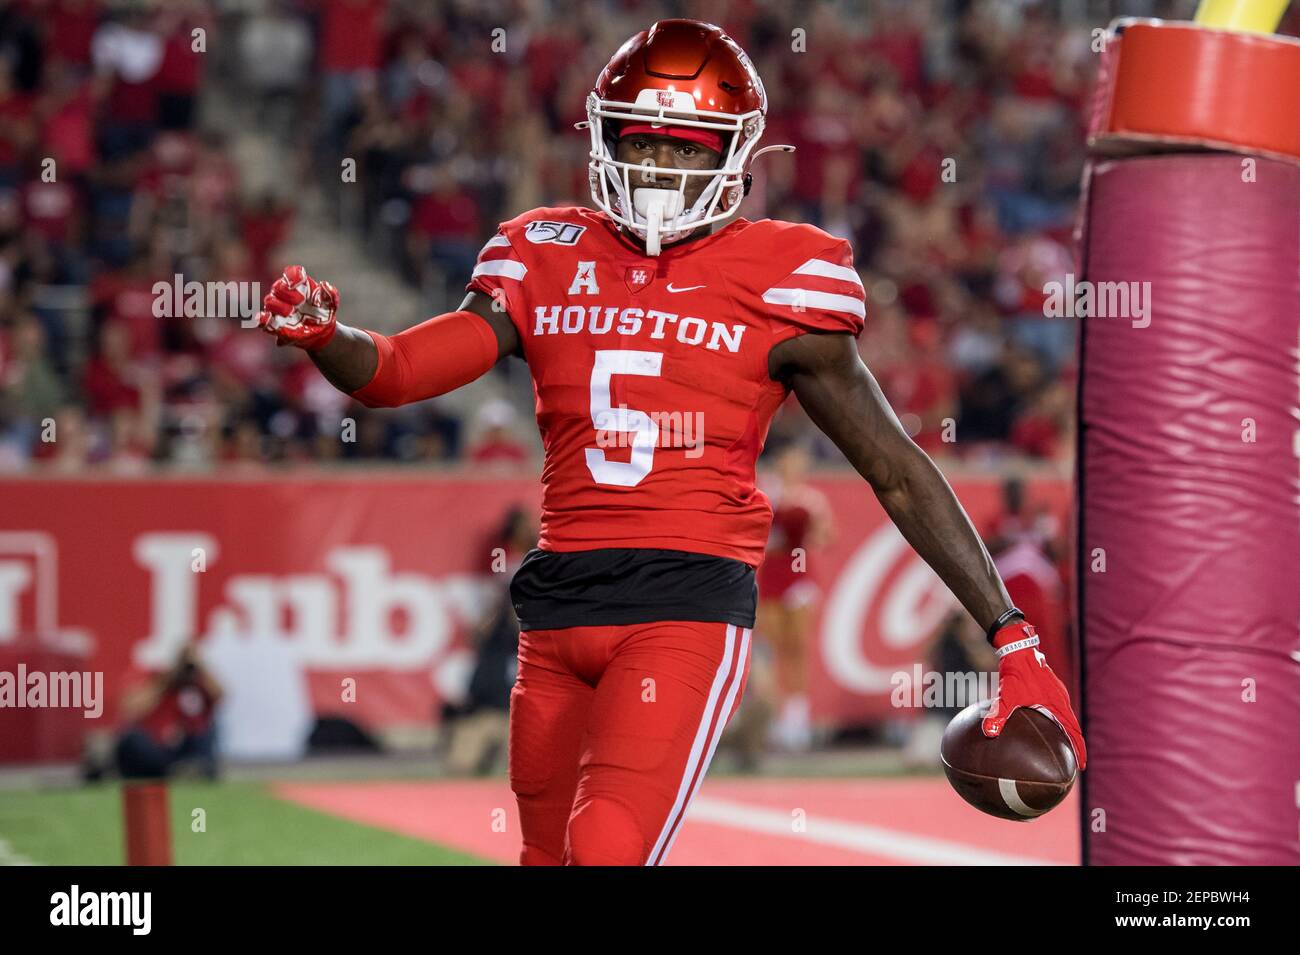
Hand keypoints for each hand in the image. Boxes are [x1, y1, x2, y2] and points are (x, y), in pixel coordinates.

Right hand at [256, 265, 338, 349]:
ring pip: (270, 302)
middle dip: (288, 293)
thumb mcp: (331, 303)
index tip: (297, 283)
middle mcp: (285, 293)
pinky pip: (263, 319)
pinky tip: (266, 320)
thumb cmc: (324, 312)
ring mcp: (278, 307)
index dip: (293, 276)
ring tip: (291, 313)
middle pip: (278, 287)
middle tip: (300, 302)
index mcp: (299, 284)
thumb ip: (331, 294)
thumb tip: (324, 285)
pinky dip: (263, 319)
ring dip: (279, 307)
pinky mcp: (273, 322)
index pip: (292, 273)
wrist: (321, 330)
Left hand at [981, 621, 1086, 769]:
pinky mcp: (1048, 688)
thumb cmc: (1016, 671)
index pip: (1073, 732)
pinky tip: (1041, 724)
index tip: (1081, 767)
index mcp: (1058, 704)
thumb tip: (988, 733)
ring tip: (1060, 747)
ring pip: (1065, 717)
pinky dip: (1055, 720)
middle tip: (1072, 763)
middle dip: (1073, 745)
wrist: (1018, 646)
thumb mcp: (1007, 694)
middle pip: (1072, 727)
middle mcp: (1061, 700)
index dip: (1078, 750)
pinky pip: (1055, 709)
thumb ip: (999, 714)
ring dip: (1065, 732)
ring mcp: (1056, 693)